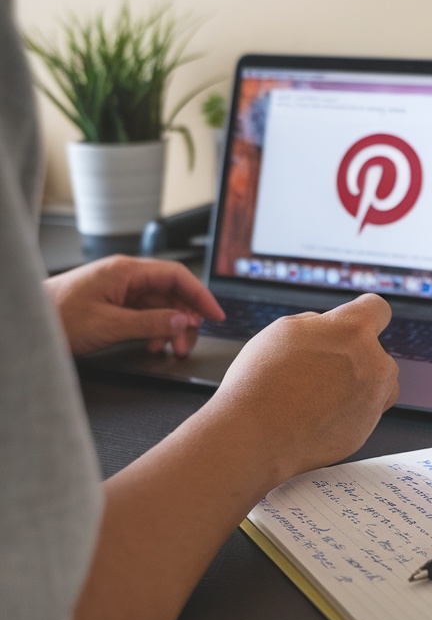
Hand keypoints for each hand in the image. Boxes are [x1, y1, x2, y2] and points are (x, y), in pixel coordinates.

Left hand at [44, 255, 224, 355]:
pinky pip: (144, 313)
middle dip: (185, 318)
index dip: (201, 295)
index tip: (216, 315)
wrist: (28, 321)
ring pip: (159, 305)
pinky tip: (151, 344)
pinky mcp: (112, 303)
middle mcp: (125, 276)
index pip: (177, 276)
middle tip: (187, 344)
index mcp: (126, 271)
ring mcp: (118, 289)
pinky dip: (154, 329)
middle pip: (171, 292)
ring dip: (170, 327)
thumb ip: (150, 322)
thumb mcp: (109, 325)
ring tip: (170, 349)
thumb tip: (183, 321)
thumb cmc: (58, 317)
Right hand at [208, 293, 399, 487]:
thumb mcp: (285, 330)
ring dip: (362, 386)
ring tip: (321, 395)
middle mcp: (373, 364)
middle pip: (379, 353)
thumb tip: (331, 328)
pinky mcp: (365, 431)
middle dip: (358, 358)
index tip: (354, 324)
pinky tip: (318, 417)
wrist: (253, 436)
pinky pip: (365, 415)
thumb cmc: (261, 381)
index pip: (378, 308)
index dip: (363, 314)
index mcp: (352, 331)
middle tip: (321, 370)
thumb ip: (320, 324)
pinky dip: (348, 414)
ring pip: (380, 386)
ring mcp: (373, 401)